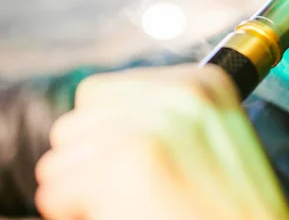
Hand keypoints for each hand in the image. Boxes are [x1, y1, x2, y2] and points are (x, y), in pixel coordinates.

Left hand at [34, 64, 288, 219]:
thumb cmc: (232, 209)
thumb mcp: (217, 138)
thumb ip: (166, 115)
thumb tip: (104, 114)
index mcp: (203, 82)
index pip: (105, 91)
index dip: (105, 133)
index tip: (127, 160)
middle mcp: (176, 93)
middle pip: (78, 119)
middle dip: (88, 158)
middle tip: (122, 186)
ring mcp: (148, 125)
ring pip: (62, 154)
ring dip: (80, 185)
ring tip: (124, 202)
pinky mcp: (123, 164)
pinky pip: (56, 189)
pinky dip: (74, 210)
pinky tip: (119, 214)